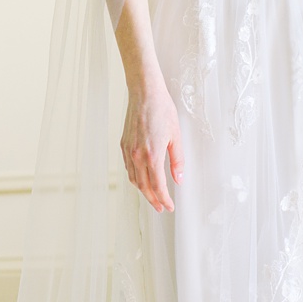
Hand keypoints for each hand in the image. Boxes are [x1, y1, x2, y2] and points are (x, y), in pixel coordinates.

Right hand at [121, 81, 184, 213]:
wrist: (144, 93)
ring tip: (152, 196)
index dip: (164, 200)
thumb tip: (178, 179)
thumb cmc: (162, 110)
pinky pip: (128, 168)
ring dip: (143, 191)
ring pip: (134, 179)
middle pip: (144, 187)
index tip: (169, 207)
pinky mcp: (124, 144)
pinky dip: (135, 178)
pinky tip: (141, 178)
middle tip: (160, 207)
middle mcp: (137, 156)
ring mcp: (128, 150)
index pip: (158, 186)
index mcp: (152, 155)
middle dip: (153, 200)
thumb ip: (177, 160)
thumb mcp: (176, 136)